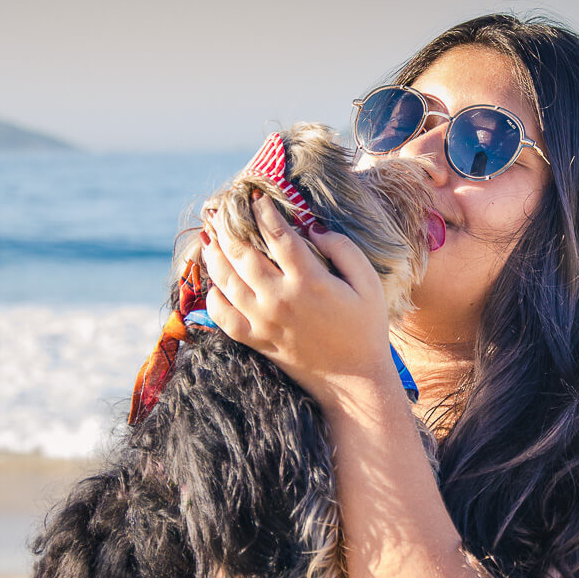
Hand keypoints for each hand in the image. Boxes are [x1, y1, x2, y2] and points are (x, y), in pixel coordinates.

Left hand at [200, 192, 396, 407]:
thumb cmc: (365, 328)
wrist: (354, 381)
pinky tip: (215, 284)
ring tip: (210, 238)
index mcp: (309, 280)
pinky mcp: (256, 340)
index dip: (263, 211)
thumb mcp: (368, 283)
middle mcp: (280, 298)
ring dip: (215, 255)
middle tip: (222, 211)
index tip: (256, 196)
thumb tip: (313, 228)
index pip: (277, 234)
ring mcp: (263, 321)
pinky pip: (222, 315)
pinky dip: (213, 296)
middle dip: (230, 227)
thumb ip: (344, 249)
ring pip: (226, 280)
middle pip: (243, 253)